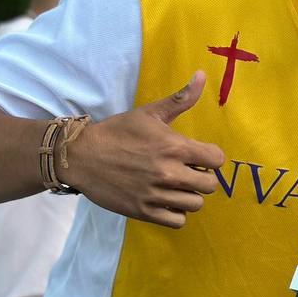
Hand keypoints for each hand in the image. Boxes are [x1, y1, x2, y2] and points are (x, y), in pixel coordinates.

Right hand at [63, 70, 224, 228]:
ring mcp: (155, 194)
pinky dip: (176, 213)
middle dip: (202, 177)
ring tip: (176, 186)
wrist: (81, 156)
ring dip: (189, 195)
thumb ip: (180, 99)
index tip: (199, 156)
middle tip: (187, 172)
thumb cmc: (118, 131)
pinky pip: (177, 221)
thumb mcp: (149, 112)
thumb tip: (202, 75)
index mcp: (174, 147)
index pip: (216, 160)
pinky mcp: (143, 212)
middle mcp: (168, 172)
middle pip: (209, 185)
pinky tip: (166, 200)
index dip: (211, 157)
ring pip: (195, 204)